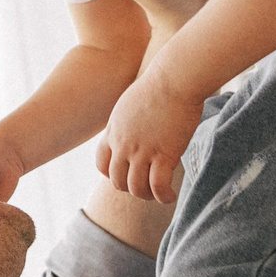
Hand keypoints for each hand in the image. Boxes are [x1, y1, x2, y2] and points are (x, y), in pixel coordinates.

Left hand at [99, 76, 204, 202]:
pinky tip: (169, 196)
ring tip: (158, 195)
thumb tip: (136, 125)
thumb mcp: (131, 103)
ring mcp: (142, 151)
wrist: (174, 79)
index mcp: (114, 131)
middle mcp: (123, 144)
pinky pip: (157, 186)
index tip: (126, 175)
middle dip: (130, 188)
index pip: (101, 163)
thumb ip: (128, 120)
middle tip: (146, 188)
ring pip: (136, 188)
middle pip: (117, 180)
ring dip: (146, 196)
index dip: (111, 175)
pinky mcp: (164, 155)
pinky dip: (163, 197)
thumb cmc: (160, 85)